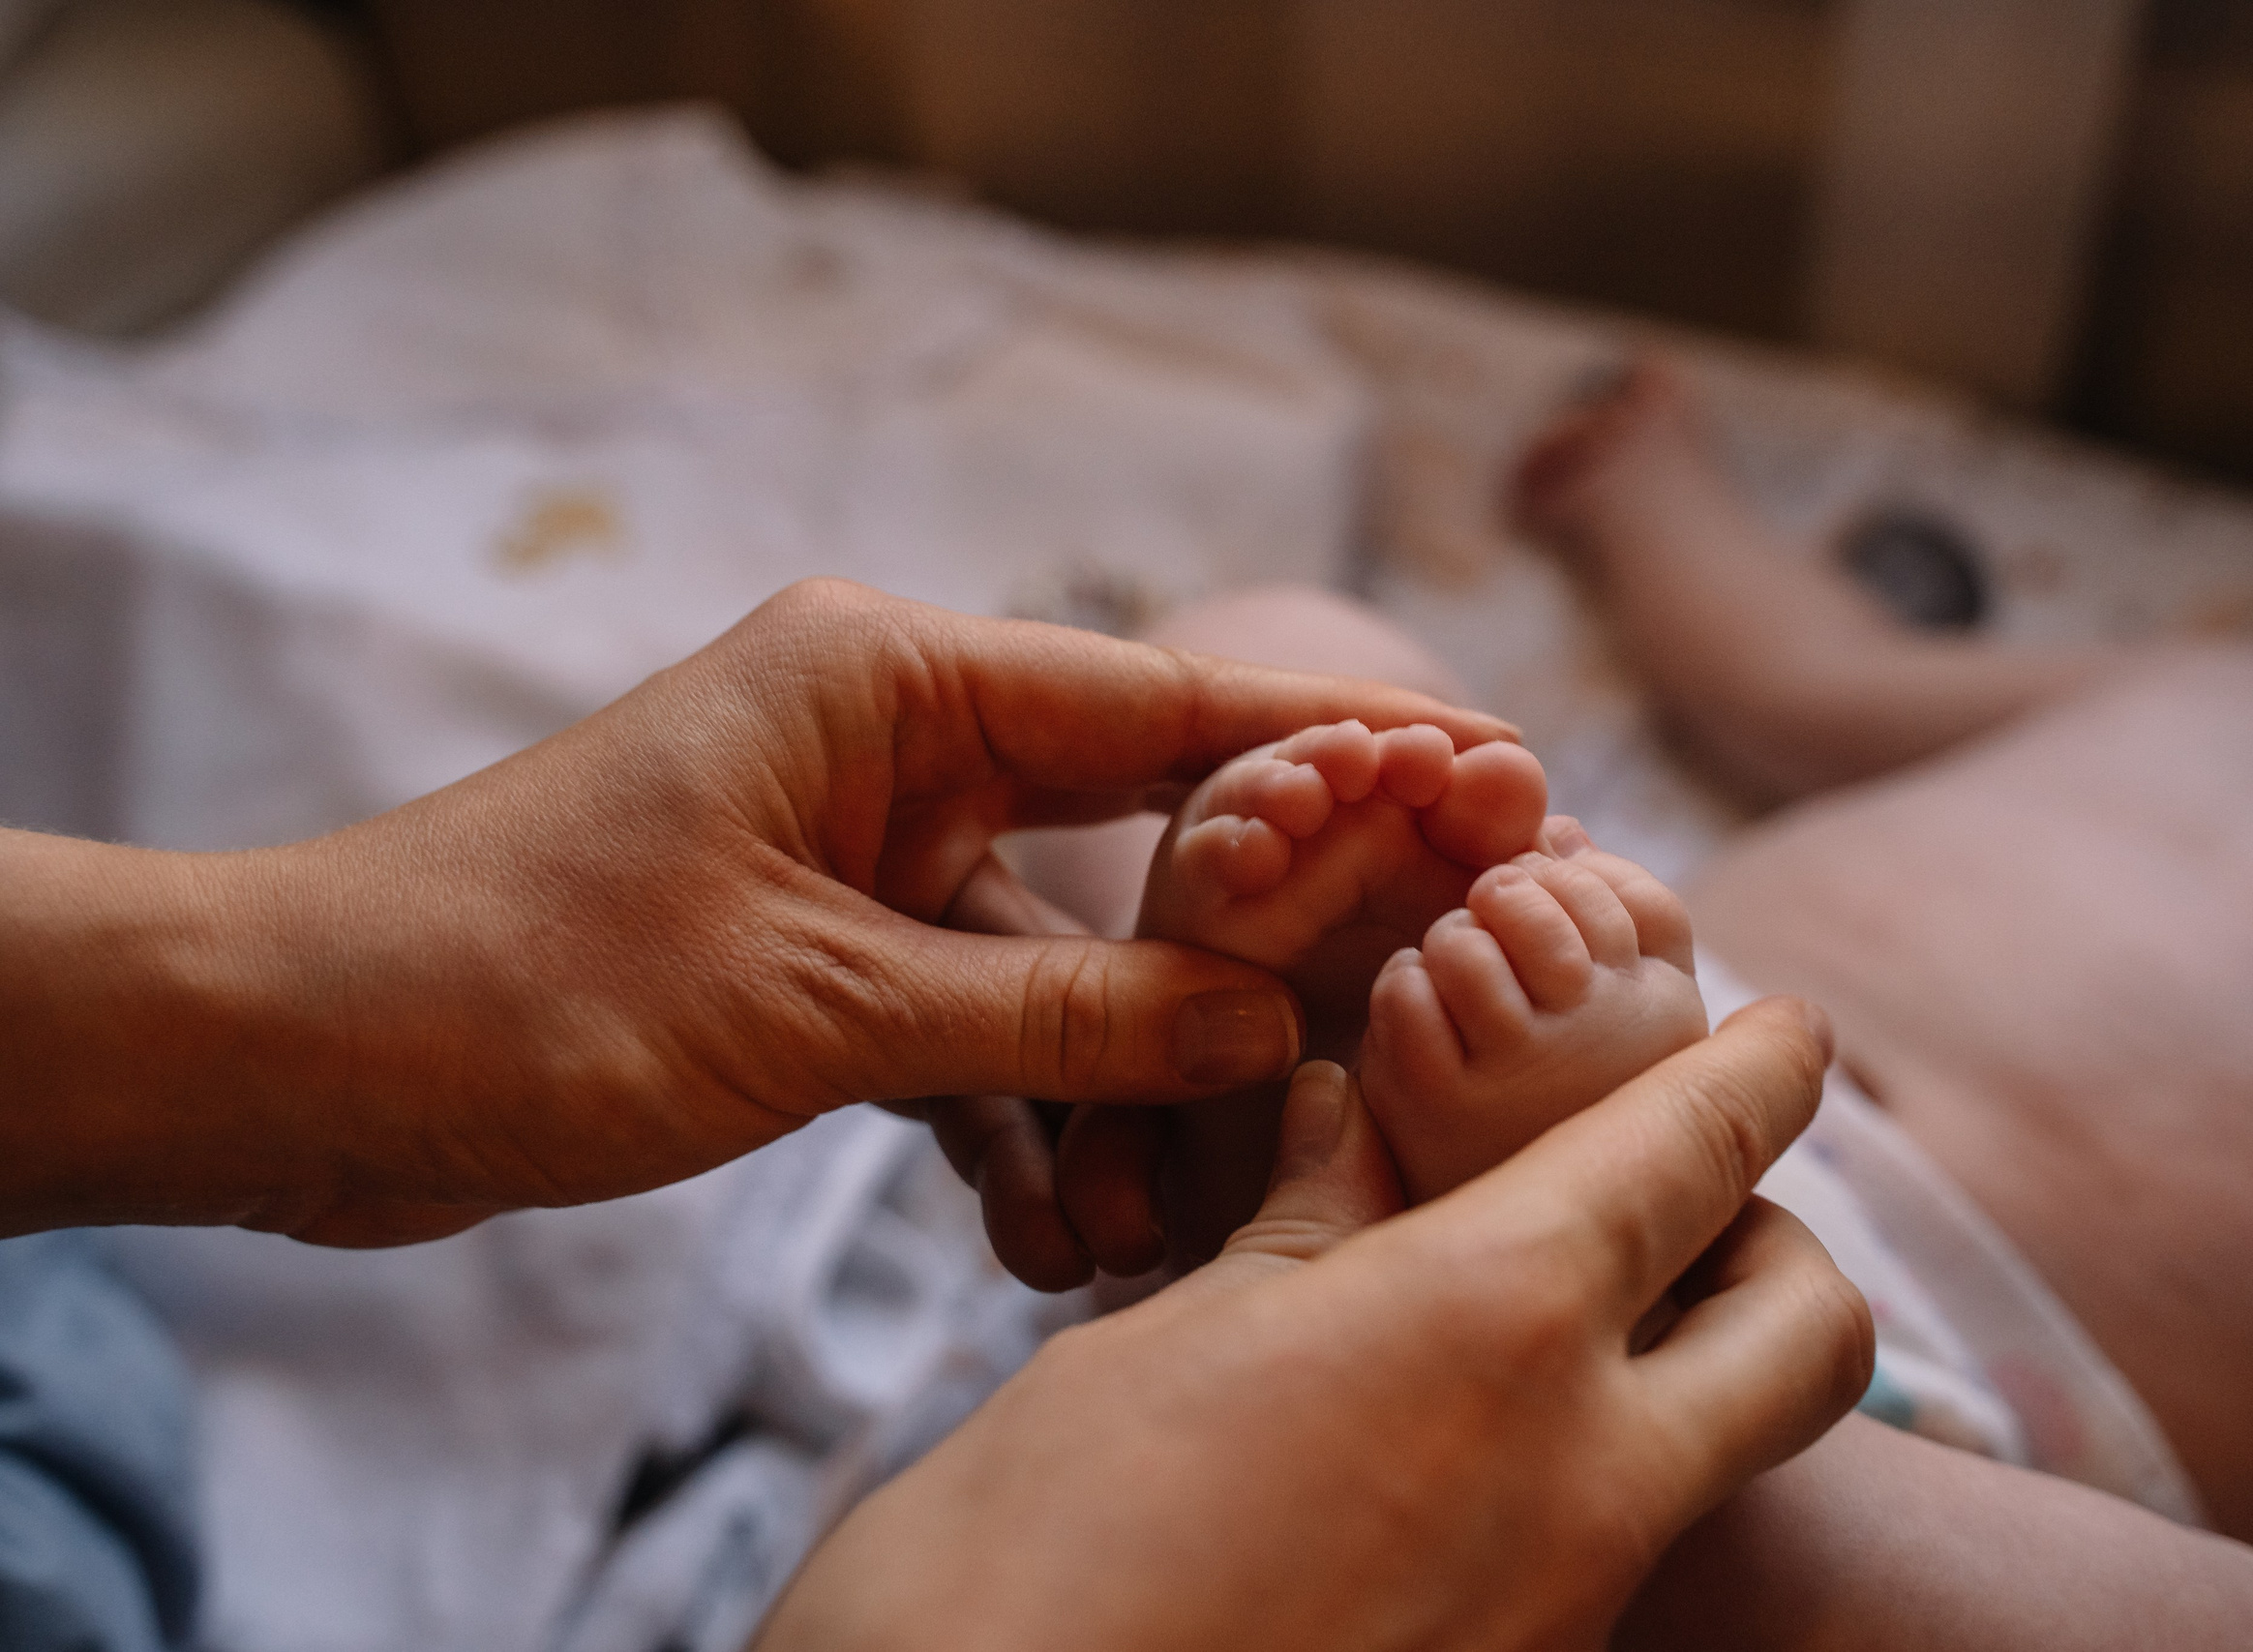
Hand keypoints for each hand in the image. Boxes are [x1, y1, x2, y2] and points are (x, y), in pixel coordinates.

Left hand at [0, 581, 1513, 1244]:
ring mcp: (861, 848)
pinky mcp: (823, 950)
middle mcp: (896, 738)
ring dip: (1113, 1079)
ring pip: (1062, 957)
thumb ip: (1055, 1014)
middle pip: (1140, 830)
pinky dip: (1014, 1113)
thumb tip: (1259, 1018)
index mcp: (895, 680)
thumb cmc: (523, 984)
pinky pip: (973, 1022)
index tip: (1494, 767)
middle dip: (1245, 946)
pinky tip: (1050, 1222)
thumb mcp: (819, 1009)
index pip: (1174, 701)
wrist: (303, 1058)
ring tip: (1171, 1201)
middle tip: (1400, 1002)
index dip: (1345, 744)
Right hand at [755, 998, 1872, 1651]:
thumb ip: (1306, 1218)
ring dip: (1680, 1357)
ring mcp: (1569, 1610)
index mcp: (1492, 1322)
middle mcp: (1584, 1477)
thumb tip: (1348, 1111)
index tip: (1788, 1028)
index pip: (1693, 1151)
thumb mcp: (1180, 1337)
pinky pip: (1612, 1550)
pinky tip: (1438, 1444)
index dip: (1758, 1067)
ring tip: (1519, 1310)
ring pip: (1724, 1452)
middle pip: (1815, 1333)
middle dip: (1779, 1240)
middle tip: (1663, 1202)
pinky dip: (1581, 1466)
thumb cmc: (1036, 1544)